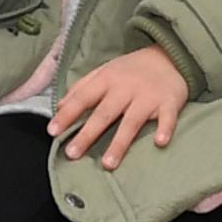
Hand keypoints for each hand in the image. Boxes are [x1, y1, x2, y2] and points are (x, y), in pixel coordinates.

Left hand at [52, 46, 188, 171]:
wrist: (170, 56)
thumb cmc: (131, 70)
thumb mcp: (104, 71)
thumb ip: (81, 88)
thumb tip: (58, 107)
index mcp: (107, 80)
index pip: (83, 97)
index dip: (67, 114)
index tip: (52, 131)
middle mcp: (126, 88)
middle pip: (104, 113)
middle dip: (87, 134)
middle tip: (72, 154)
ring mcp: (148, 96)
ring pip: (132, 121)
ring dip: (120, 143)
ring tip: (108, 164)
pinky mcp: (169, 102)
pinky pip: (167, 117)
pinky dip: (165, 129)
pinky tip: (160, 142)